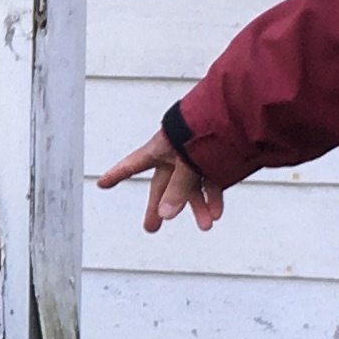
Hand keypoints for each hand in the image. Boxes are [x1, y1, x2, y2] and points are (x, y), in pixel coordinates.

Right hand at [98, 129, 221, 232]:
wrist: (236, 111)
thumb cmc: (205, 130)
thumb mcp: (187, 163)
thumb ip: (177, 190)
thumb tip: (166, 215)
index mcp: (160, 147)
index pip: (132, 164)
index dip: (117, 174)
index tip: (102, 184)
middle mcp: (175, 153)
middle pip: (163, 185)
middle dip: (159, 207)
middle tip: (151, 228)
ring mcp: (195, 157)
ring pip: (192, 187)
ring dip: (198, 206)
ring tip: (206, 226)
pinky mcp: (214, 160)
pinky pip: (210, 182)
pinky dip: (213, 197)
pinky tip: (217, 212)